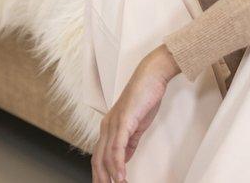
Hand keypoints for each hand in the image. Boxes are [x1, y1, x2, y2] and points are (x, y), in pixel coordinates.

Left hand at [92, 44, 181, 182]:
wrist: (151, 76)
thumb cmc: (145, 96)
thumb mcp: (137, 124)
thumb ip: (130, 141)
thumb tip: (125, 158)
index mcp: (109, 126)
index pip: (99, 155)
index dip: (101, 172)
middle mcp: (107, 126)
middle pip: (98, 159)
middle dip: (101, 178)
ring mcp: (113, 123)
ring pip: (106, 156)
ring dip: (111, 175)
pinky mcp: (123, 121)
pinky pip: (118, 148)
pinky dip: (118, 164)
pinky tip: (120, 175)